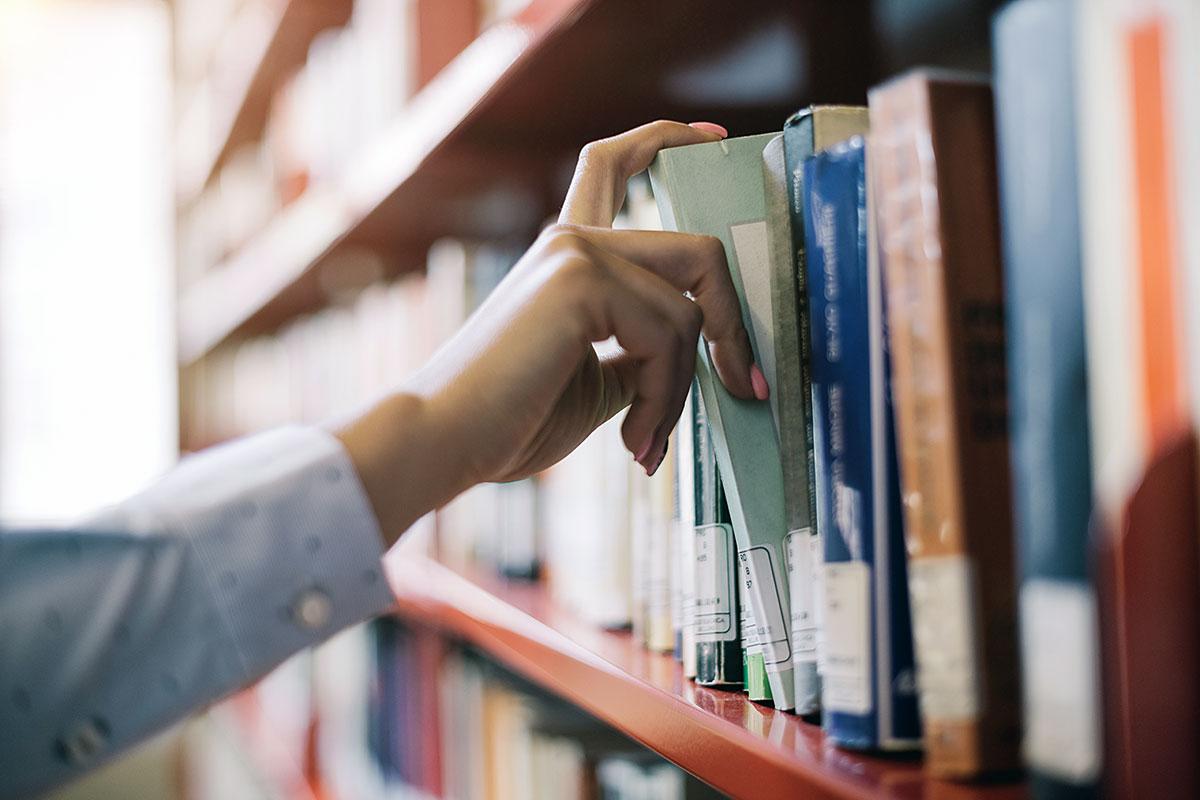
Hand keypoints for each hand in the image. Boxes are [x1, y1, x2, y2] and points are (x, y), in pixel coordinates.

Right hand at [336, 120, 760, 545]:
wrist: (444, 442)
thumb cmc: (509, 421)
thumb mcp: (597, 382)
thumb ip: (642, 354)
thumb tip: (701, 359)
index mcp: (567, 254)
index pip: (615, 163)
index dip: (669, 139)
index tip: (715, 137)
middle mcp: (572, 238)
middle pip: (697, 252)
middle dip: (733, 324)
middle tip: (743, 385)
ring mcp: (576, 252)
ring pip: (691, 309)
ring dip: (683, 390)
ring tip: (647, 441)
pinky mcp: (581, 278)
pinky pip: (670, 335)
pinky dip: (666, 397)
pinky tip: (632, 439)